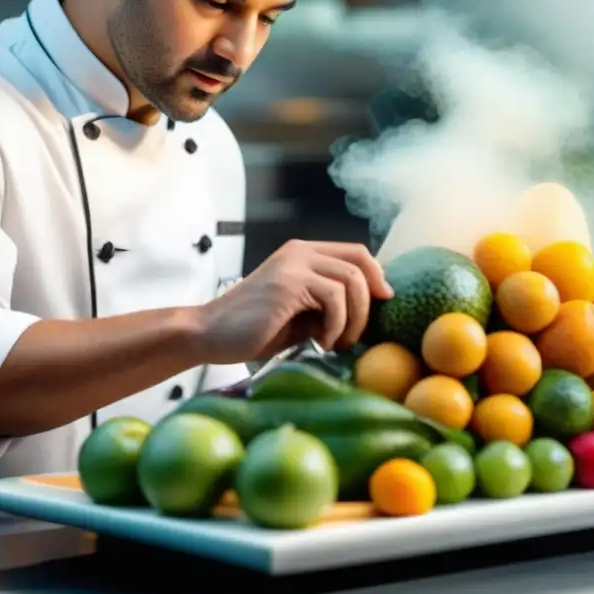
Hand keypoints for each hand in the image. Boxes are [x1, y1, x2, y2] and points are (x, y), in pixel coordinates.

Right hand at [195, 240, 393, 363]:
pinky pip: (334, 298)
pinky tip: (322, 342)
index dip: (376, 276)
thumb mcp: (302, 312)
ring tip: (336, 342)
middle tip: (356, 334)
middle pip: (360, 263)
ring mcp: (294, 264)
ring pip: (351, 281)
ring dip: (353, 319)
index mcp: (303, 253)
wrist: (210, 334)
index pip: (357, 253)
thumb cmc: (255, 330)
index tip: (383, 303)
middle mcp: (300, 251)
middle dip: (368, 303)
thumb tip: (372, 307)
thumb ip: (330, 303)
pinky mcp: (288, 282)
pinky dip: (336, 325)